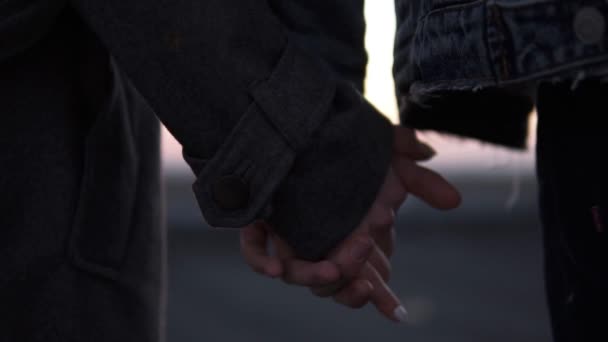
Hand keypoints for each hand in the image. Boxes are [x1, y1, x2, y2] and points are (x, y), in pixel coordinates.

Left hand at [240, 126, 460, 321]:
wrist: (307, 125)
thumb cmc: (352, 146)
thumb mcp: (391, 159)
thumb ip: (421, 179)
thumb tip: (454, 201)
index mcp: (354, 236)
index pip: (369, 276)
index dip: (381, 298)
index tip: (397, 313)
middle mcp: (323, 241)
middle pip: (336, 284)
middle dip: (352, 290)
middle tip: (367, 283)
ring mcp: (293, 233)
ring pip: (301, 276)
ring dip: (317, 278)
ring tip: (333, 268)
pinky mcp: (263, 219)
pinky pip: (256, 250)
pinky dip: (262, 260)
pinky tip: (273, 267)